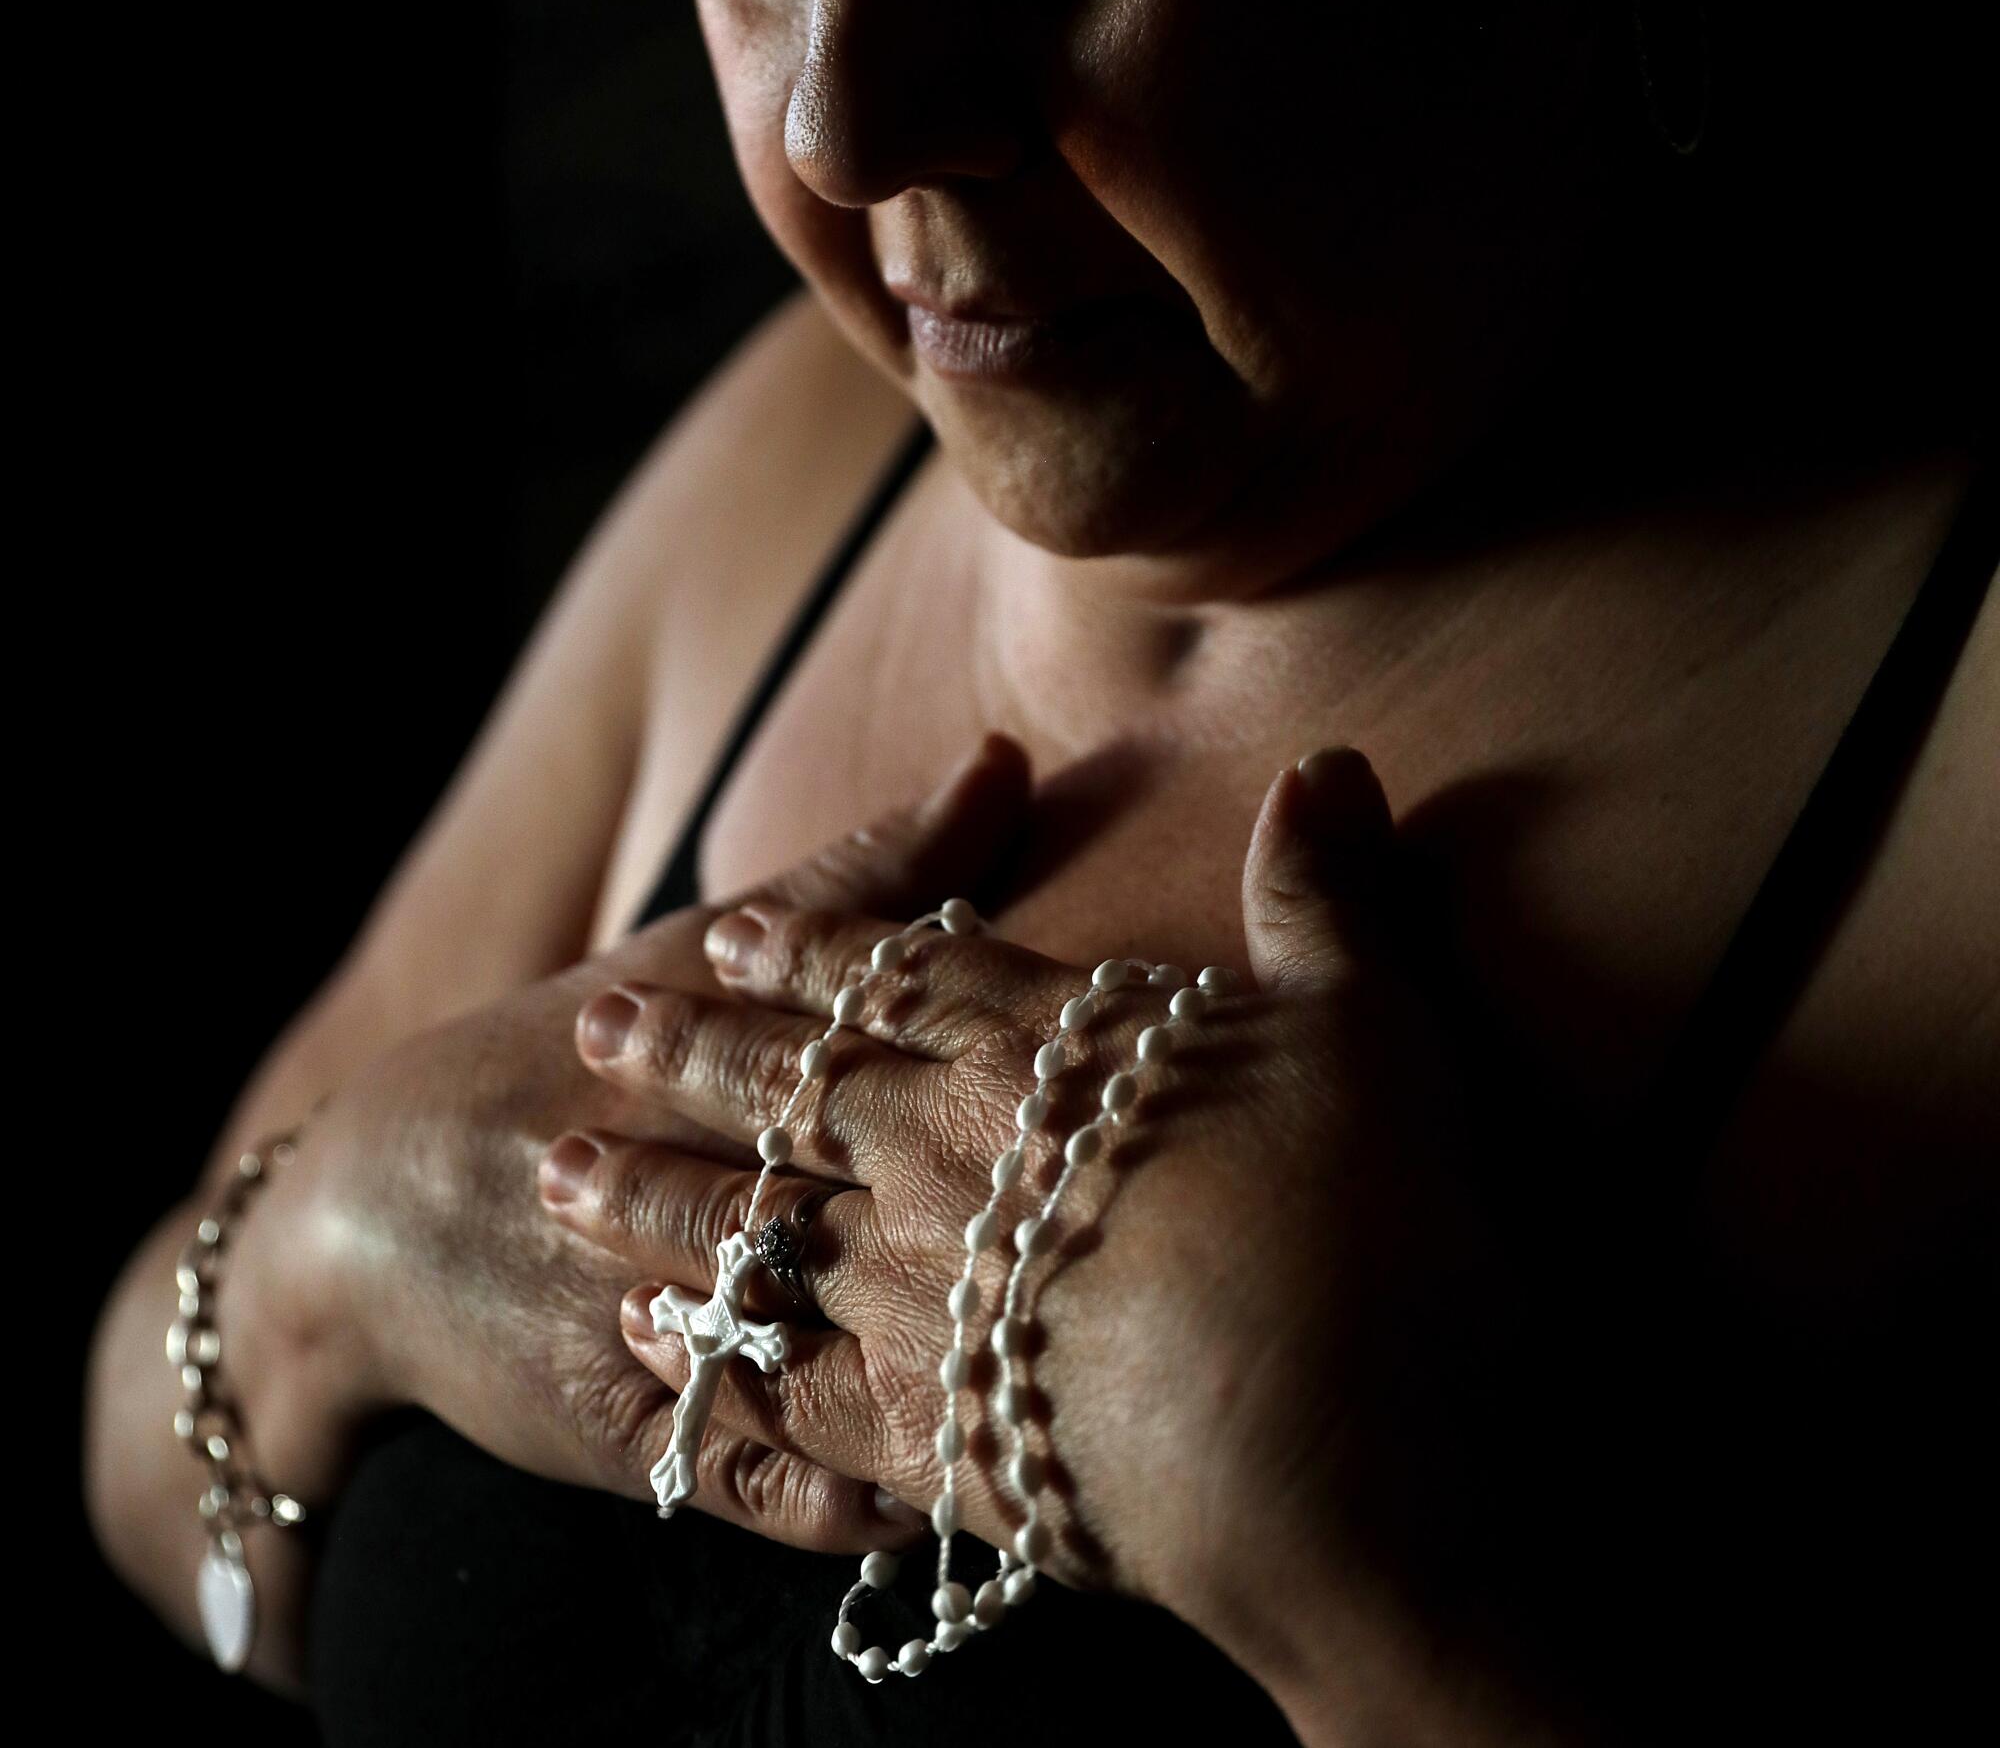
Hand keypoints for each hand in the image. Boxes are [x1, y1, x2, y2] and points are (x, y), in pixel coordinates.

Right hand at [226, 734, 1035, 1559]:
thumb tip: (1004, 756)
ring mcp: (634, 1313)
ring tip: (1041, 1396)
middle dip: (950, 1228)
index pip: (842, 1057)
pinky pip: (733, 1472)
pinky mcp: (615, 1431)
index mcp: (693, 1052)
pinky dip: (822, 1490)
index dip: (967, 1077)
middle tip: (1109, 1249)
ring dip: (898, 1375)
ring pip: (780, 1344)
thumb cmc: (570, 1052)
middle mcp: (660, 1177)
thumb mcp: (692, 947)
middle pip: (818, 1198)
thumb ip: (858, 873)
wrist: (368, 1210)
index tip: (1102, 1089)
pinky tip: (922, 1502)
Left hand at [546, 746, 1536, 1719]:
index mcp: (1043, 1051)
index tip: (724, 930)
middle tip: (592, 1026)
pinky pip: (781, 1388)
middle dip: (689, 1053)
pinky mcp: (926, 1440)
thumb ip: (1324, 897)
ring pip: (750, 1229)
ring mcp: (923, 1300)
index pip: (899, 978)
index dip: (810, 949)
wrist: (1349, 1472)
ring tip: (562, 1173)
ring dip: (653, 1198)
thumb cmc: (1375, 1234)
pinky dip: (710, 1360)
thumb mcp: (1370, 1031)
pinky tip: (654, 1343)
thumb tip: (1331, 761)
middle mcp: (955, 1158)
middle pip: (791, 1089)